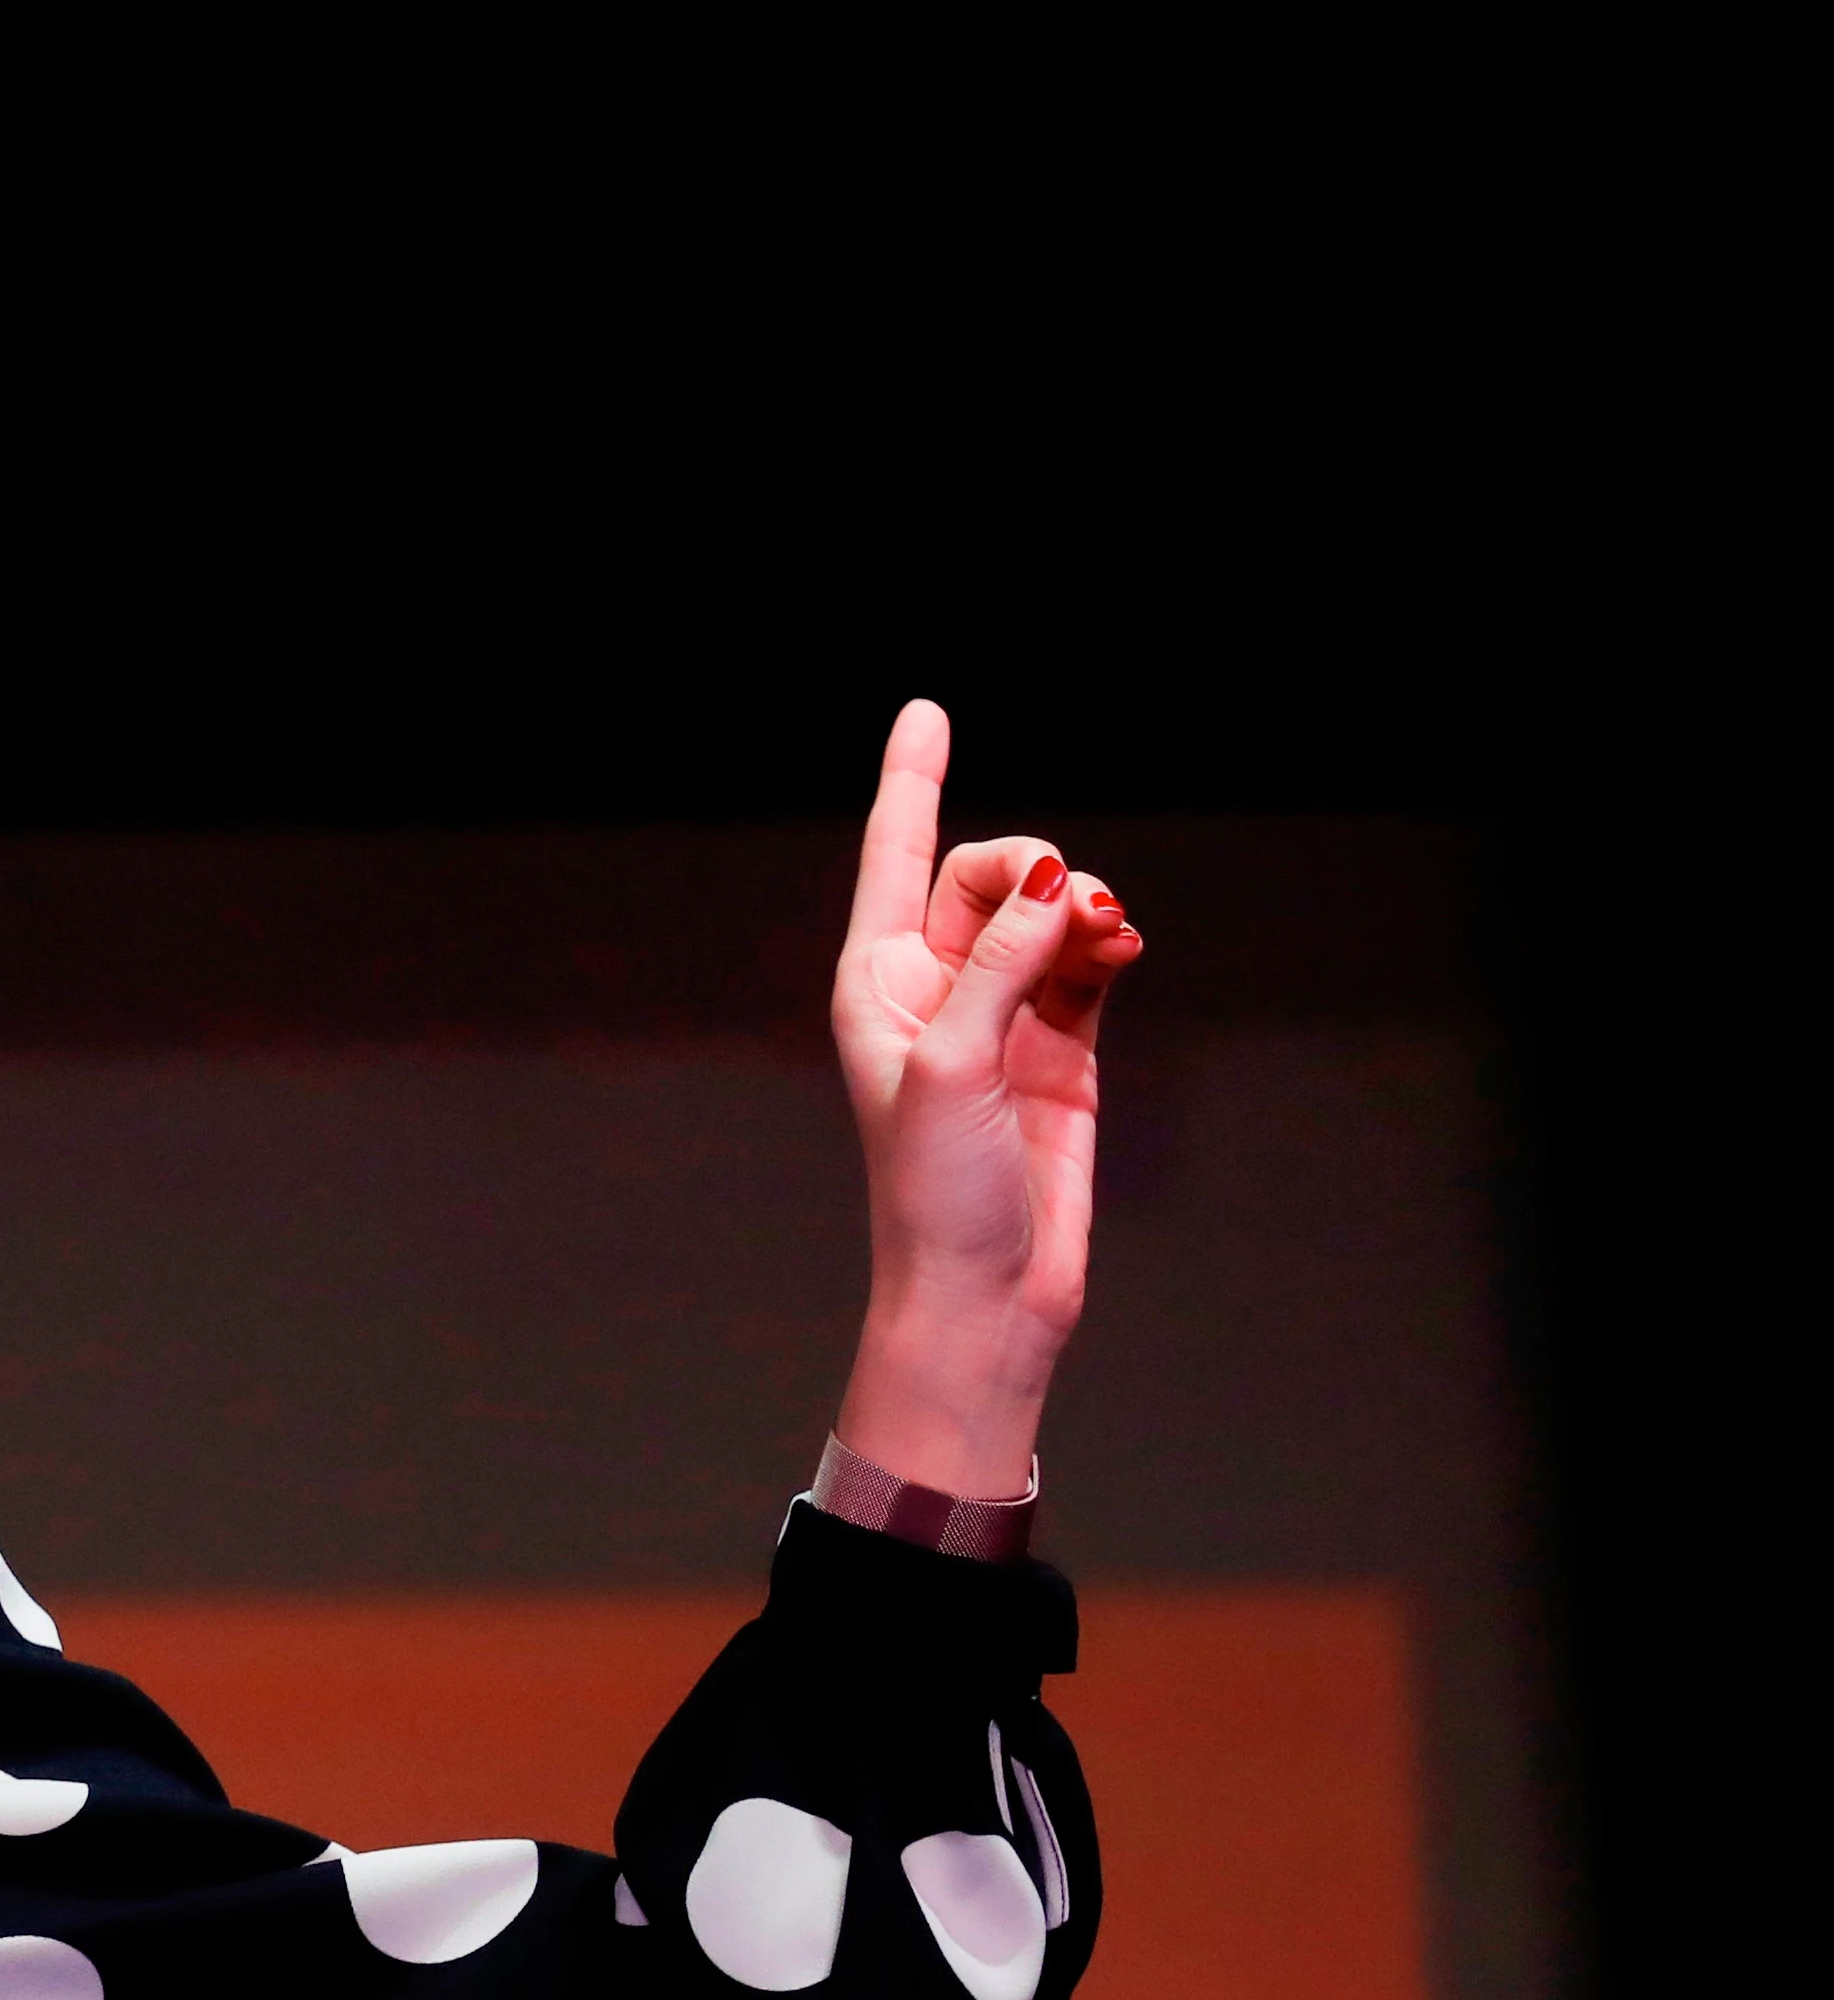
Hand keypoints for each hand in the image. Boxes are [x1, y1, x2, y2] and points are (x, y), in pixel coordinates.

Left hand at [827, 700, 1140, 1499]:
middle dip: (1032, 868)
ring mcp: (1001, 1015)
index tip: (925, 707)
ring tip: (1109, 934)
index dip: (911, 778)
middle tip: (1073, 904)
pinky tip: (1124, 946)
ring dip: (1079, 907)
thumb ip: (1003, 966)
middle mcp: (931, 989)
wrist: (987, 1292)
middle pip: (986, 875)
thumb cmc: (936, 1193)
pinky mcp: (1061, 1046)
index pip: (894, 855)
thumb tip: (1050, 883)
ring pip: (1044, 913)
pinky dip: (1107, 943)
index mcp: (874, 983)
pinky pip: (1087, 961)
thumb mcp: (955, 1066)